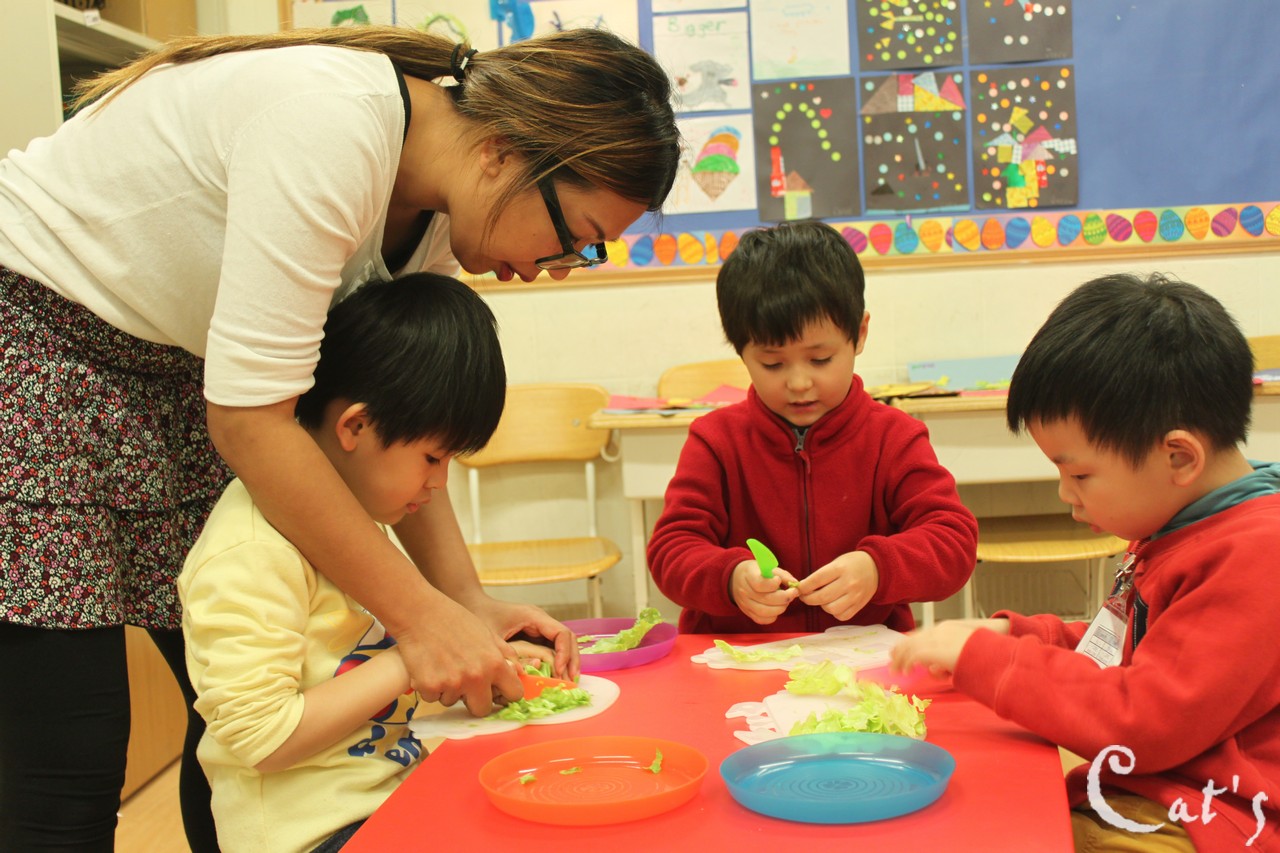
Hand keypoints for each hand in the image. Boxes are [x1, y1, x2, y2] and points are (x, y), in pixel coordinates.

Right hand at [393, 595, 521, 716]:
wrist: (420, 613)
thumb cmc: (454, 620)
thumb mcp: (487, 633)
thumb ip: (504, 654)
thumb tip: (519, 673)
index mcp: (494, 663)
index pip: (514, 694)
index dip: (505, 693)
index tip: (497, 691)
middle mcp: (476, 677)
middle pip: (482, 709)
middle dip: (475, 700)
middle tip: (465, 684)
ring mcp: (452, 684)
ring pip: (452, 702)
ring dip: (449, 690)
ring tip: (443, 664)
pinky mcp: (429, 686)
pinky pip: (432, 698)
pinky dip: (429, 687)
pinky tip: (428, 666)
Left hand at [468, 596, 580, 680]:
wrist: (472, 604)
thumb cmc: (480, 616)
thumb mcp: (492, 637)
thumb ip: (507, 655)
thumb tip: (524, 674)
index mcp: (534, 616)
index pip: (561, 633)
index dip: (565, 653)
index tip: (559, 671)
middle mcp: (541, 620)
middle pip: (568, 638)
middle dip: (571, 659)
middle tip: (572, 680)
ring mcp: (539, 627)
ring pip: (563, 643)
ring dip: (568, 661)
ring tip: (569, 680)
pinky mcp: (534, 634)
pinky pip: (552, 647)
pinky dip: (558, 661)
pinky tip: (557, 675)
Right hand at [730, 560, 799, 624]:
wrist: (736, 578)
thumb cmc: (756, 572)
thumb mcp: (767, 567)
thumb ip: (782, 575)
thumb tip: (795, 583)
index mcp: (748, 575)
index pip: (760, 584)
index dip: (773, 584)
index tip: (779, 580)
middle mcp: (744, 591)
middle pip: (765, 599)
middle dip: (784, 598)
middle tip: (793, 592)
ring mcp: (745, 604)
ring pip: (764, 612)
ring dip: (780, 608)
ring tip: (786, 601)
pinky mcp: (748, 613)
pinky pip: (761, 619)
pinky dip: (773, 616)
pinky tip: (777, 608)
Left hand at [794, 551, 878, 620]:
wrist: (877, 568)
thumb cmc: (852, 563)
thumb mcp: (837, 562)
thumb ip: (822, 575)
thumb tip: (803, 588)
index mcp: (840, 568)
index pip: (817, 580)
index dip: (804, 586)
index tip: (798, 588)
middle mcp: (848, 583)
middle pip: (822, 597)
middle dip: (808, 599)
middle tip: (804, 596)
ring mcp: (855, 596)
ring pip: (831, 609)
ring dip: (822, 606)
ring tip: (821, 599)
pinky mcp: (859, 606)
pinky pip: (842, 616)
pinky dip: (834, 612)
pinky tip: (833, 604)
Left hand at [889, 618, 1010, 675]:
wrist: (997, 649)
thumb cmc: (984, 653)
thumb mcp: (963, 654)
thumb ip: (947, 659)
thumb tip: (933, 670)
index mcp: (947, 628)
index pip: (922, 634)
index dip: (908, 642)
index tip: (899, 650)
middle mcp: (940, 631)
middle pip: (913, 639)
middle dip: (901, 651)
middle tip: (892, 661)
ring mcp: (938, 640)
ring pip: (911, 647)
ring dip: (901, 659)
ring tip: (896, 670)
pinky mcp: (937, 650)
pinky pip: (916, 656)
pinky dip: (907, 663)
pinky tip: (905, 671)